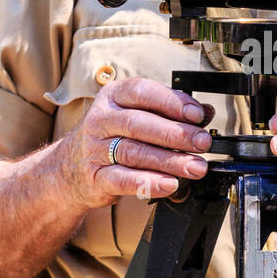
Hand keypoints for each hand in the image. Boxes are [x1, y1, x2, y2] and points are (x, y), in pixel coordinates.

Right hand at [60, 77, 214, 207]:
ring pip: (133, 152)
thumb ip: (170, 112)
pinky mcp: (95, 177)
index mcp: (113, 96)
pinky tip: (169, 185)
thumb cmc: (114, 136)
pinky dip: (147, 183)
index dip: (171, 102)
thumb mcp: (138, 115)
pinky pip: (122, 179)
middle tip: (202, 143)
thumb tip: (205, 112)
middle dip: (175, 134)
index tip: (197, 115)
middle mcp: (101, 119)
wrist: (71, 167)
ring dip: (169, 161)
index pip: (142, 92)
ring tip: (194, 167)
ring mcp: (95, 149)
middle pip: (138, 123)